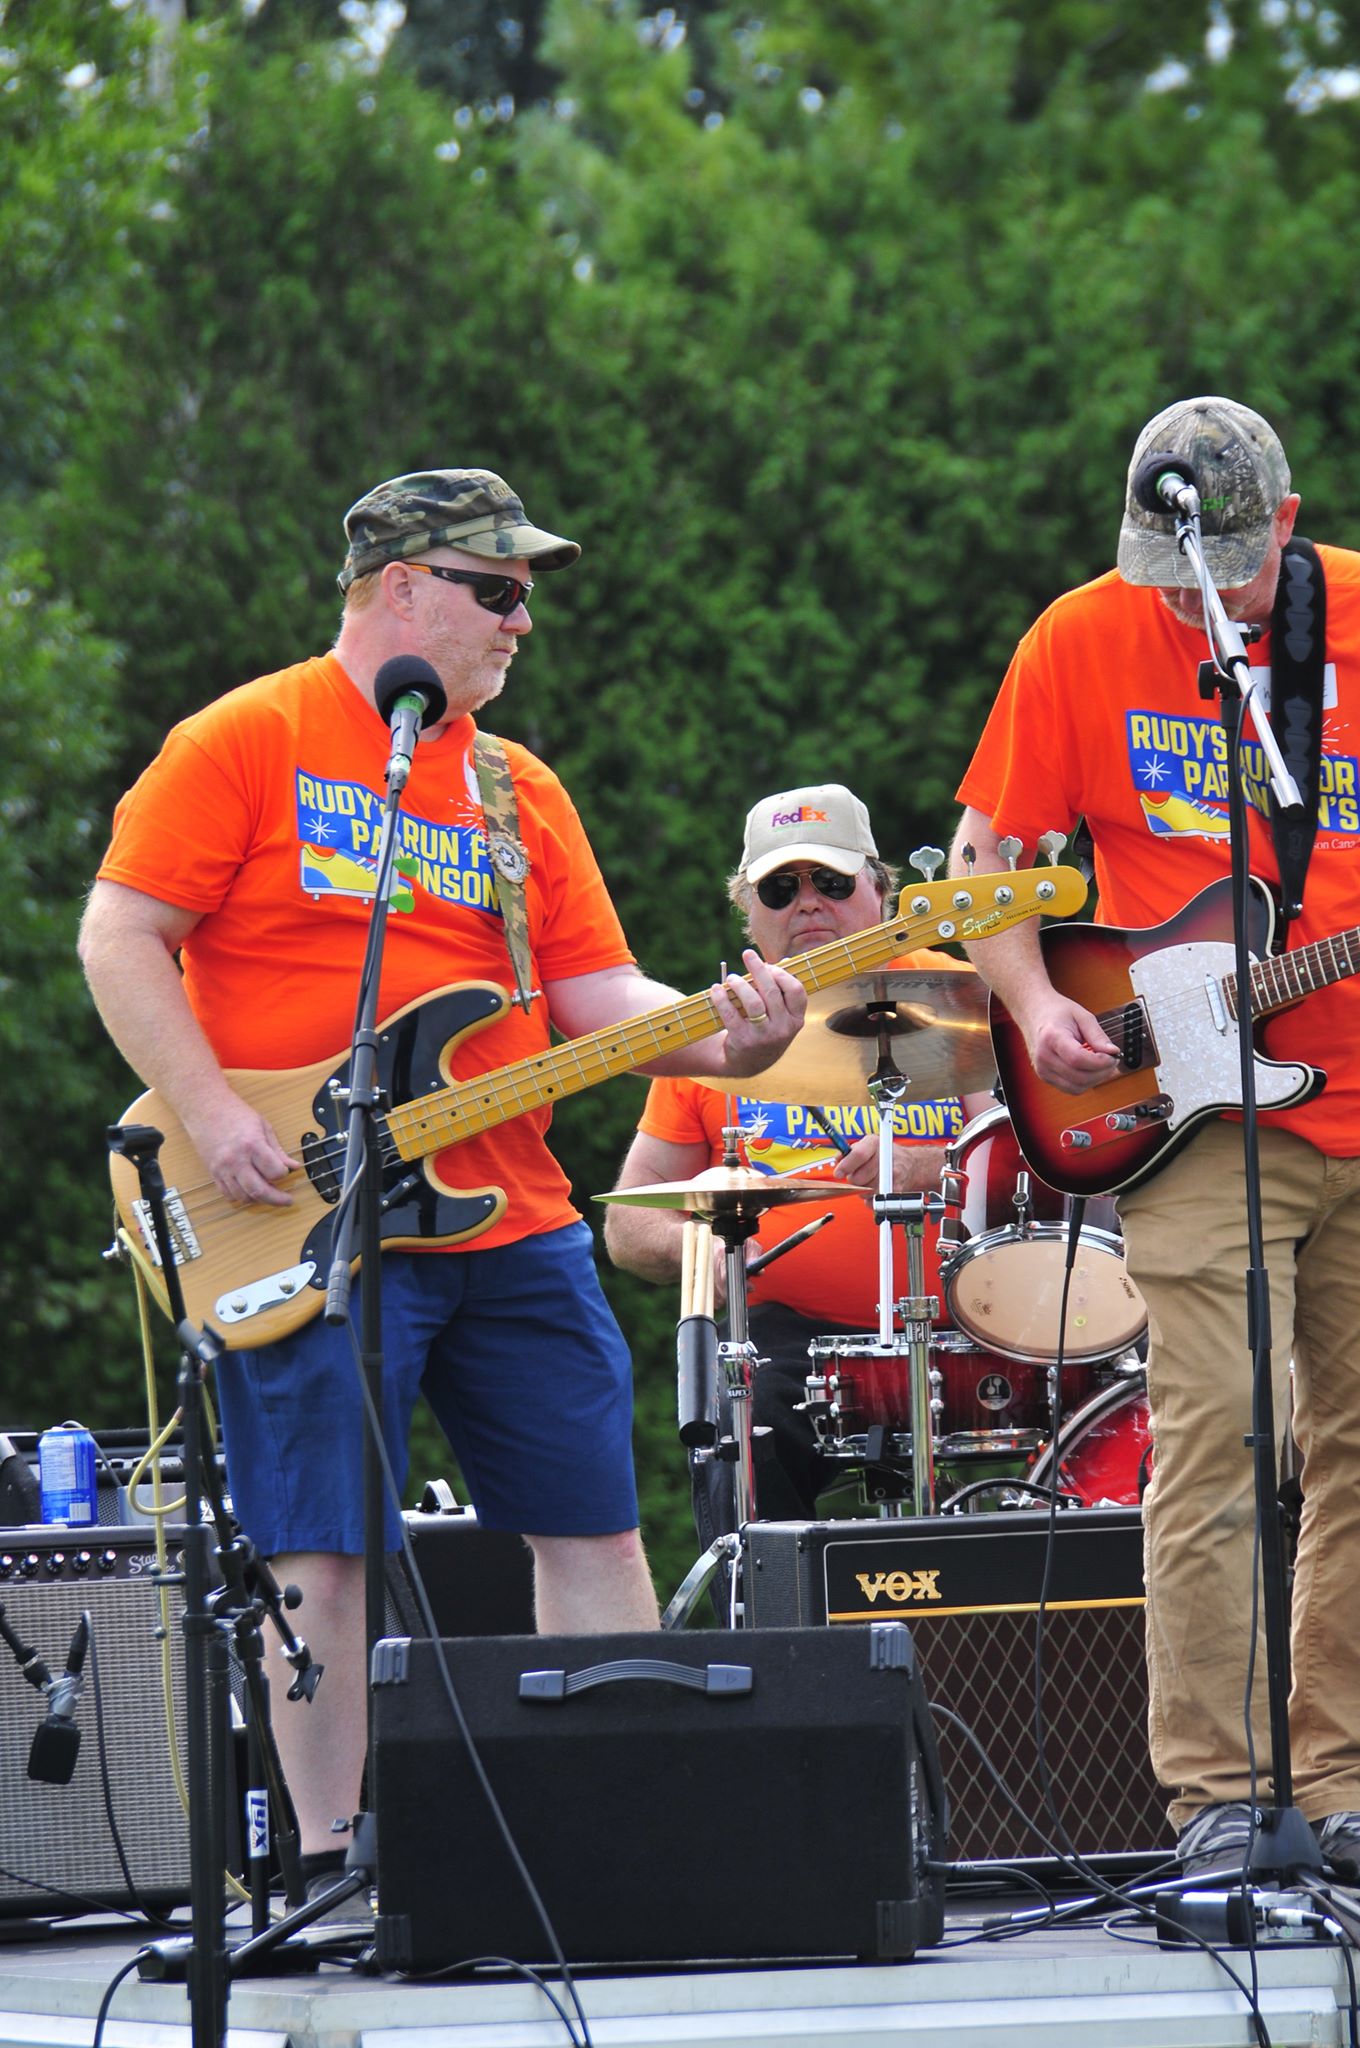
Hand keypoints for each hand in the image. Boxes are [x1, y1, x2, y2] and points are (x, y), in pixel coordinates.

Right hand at [186, 1090, 301, 1206]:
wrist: (204, 1108)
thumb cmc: (235, 1113)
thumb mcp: (263, 1126)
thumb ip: (278, 1150)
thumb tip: (294, 1167)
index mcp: (252, 1144)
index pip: (274, 1171)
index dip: (283, 1174)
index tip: (285, 1171)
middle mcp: (236, 1159)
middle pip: (258, 1190)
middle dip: (277, 1199)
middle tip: (287, 1200)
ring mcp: (222, 1168)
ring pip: (242, 1196)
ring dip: (258, 1199)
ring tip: (268, 1193)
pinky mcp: (213, 1172)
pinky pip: (227, 1194)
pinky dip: (240, 1197)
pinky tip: (249, 1190)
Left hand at [708, 950, 806, 1077]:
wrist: (750, 1063)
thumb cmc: (766, 1029)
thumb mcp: (781, 1016)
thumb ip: (780, 992)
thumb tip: (782, 961)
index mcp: (796, 1019)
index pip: (796, 990)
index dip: (782, 973)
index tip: (768, 964)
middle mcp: (783, 1028)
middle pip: (771, 991)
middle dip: (758, 969)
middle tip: (747, 954)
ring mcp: (764, 1036)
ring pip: (753, 1002)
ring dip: (740, 984)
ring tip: (731, 978)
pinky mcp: (743, 1041)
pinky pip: (731, 1015)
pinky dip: (722, 999)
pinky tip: (716, 990)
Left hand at [832, 1135, 945, 1194]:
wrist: (912, 1165)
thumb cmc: (887, 1155)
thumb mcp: (867, 1145)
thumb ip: (849, 1152)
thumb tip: (838, 1159)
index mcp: (874, 1143)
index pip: (858, 1154)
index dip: (846, 1165)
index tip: (839, 1173)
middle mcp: (885, 1158)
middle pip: (858, 1177)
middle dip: (854, 1180)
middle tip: (860, 1175)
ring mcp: (892, 1174)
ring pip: (864, 1191)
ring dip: (863, 1190)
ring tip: (871, 1180)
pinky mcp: (895, 1190)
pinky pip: (873, 1201)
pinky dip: (872, 1199)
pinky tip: (877, 1189)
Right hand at [1024, 992, 1120, 1095]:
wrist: (1033, 1013)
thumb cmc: (1056, 1012)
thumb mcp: (1082, 1016)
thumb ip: (1098, 1035)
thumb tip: (1113, 1052)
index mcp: (1052, 1037)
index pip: (1078, 1059)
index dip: (1100, 1062)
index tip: (1112, 1055)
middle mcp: (1044, 1057)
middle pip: (1079, 1077)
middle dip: (1102, 1072)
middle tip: (1111, 1059)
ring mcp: (1042, 1069)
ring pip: (1076, 1087)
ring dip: (1095, 1079)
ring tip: (1101, 1064)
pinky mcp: (1045, 1076)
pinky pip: (1070, 1088)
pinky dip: (1084, 1082)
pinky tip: (1089, 1068)